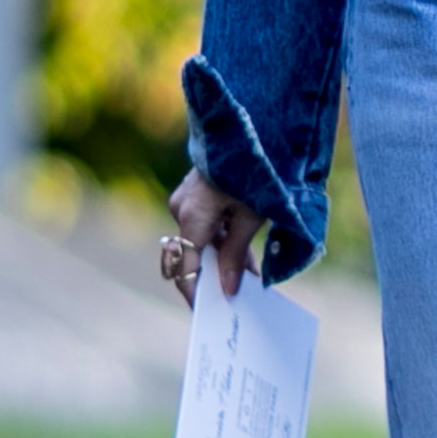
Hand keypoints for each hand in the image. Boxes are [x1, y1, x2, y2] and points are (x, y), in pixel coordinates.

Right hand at [163, 167, 263, 308]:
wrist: (251, 123)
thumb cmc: (254, 168)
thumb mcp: (252, 215)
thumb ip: (237, 254)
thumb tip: (228, 288)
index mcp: (191, 216)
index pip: (186, 268)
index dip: (197, 294)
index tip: (210, 314)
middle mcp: (182, 208)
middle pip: (192, 255)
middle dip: (215, 278)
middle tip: (238, 299)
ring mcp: (187, 199)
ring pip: (202, 241)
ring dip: (224, 260)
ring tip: (249, 280)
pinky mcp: (198, 192)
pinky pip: (207, 226)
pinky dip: (225, 241)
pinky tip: (247, 258)